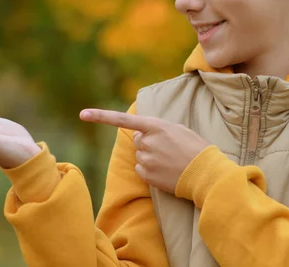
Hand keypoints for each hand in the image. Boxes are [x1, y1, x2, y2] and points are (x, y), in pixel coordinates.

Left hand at [80, 109, 209, 193]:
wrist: (205, 173)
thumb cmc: (196, 148)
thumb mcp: (178, 129)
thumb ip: (156, 128)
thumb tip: (139, 135)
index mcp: (156, 126)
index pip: (123, 119)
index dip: (101, 116)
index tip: (83, 114)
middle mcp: (147, 142)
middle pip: (137, 140)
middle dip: (147, 142)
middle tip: (168, 148)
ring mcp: (146, 159)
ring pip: (139, 155)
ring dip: (150, 156)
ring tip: (170, 160)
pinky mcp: (146, 175)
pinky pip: (141, 170)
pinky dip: (150, 170)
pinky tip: (166, 171)